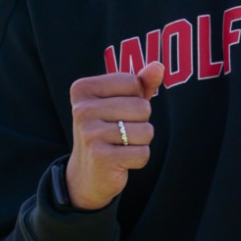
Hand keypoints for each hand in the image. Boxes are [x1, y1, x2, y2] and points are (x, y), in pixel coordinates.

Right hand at [64, 62, 163, 210]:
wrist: (88, 174)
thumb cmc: (108, 131)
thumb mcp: (121, 103)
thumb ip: (140, 83)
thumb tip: (158, 66)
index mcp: (83, 88)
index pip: (133, 82)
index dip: (136, 99)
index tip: (117, 112)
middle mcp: (82, 109)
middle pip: (142, 107)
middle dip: (141, 122)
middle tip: (120, 133)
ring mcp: (90, 133)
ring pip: (146, 131)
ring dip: (141, 142)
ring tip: (122, 146)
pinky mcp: (101, 157)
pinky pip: (142, 153)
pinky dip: (139, 159)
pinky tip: (122, 161)